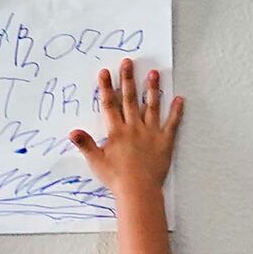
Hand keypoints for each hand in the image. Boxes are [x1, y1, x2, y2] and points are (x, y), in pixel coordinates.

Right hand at [70, 58, 184, 195]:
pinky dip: (176, 111)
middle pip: (130, 99)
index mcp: (117, 131)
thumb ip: (85, 144)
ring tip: (154, 73)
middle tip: (128, 62)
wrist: (138, 191)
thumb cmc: (117, 178)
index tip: (105, 72)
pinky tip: (180, 98)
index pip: (110, 105)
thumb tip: (72, 131)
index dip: (107, 88)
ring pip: (152, 106)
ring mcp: (151, 133)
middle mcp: (134, 128)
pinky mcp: (165, 142)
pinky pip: (172, 124)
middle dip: (128, 79)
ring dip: (153, 89)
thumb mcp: (96, 161)